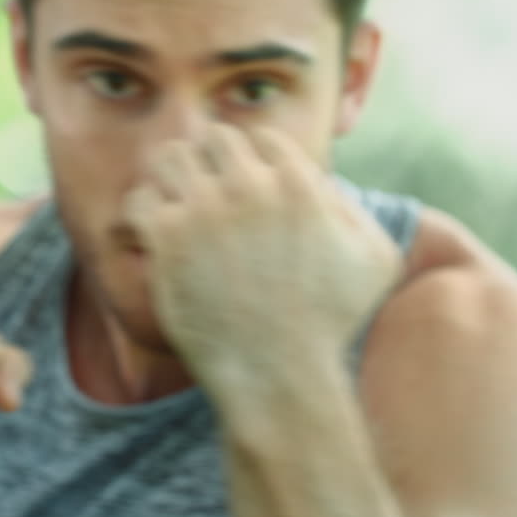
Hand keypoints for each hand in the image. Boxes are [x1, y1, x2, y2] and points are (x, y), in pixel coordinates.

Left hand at [123, 124, 401, 394]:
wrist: (279, 377)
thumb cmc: (328, 325)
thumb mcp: (376, 261)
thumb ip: (355, 208)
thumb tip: (321, 181)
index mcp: (298, 184)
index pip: (260, 139)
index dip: (251, 164)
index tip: (242, 194)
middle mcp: (250, 187)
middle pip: (213, 139)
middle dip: (210, 165)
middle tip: (205, 199)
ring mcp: (204, 210)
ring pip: (170, 157)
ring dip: (172, 179)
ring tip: (176, 209)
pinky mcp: (168, 238)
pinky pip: (139, 200)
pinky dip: (144, 214)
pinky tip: (156, 238)